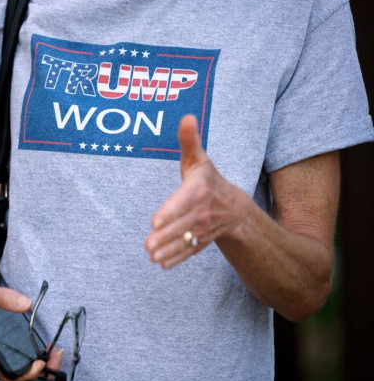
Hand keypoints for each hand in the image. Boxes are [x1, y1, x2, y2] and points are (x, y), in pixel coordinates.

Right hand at [0, 281, 62, 380]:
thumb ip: (3, 297)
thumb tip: (25, 304)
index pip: (10, 376)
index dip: (28, 375)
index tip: (41, 361)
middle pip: (22, 376)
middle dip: (43, 371)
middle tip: (56, 355)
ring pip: (22, 369)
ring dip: (41, 365)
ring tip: (54, 351)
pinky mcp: (1, 346)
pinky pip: (19, 359)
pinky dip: (34, 356)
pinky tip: (43, 345)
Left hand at [145, 115, 245, 268]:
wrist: (233, 207)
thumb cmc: (207, 178)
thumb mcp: (199, 158)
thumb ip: (189, 140)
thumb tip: (187, 116)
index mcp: (199, 190)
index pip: (183, 202)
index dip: (170, 212)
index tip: (155, 221)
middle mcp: (202, 211)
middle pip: (182, 224)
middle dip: (165, 236)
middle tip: (148, 245)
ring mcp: (202, 229)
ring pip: (184, 240)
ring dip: (168, 249)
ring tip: (152, 256)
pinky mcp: (201, 241)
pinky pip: (190, 251)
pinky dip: (177, 258)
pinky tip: (163, 264)